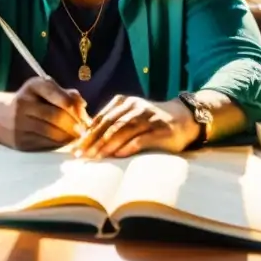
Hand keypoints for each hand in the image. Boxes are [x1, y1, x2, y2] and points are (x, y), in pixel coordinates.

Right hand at [2, 76, 91, 151]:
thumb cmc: (30, 100)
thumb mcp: (44, 90)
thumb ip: (66, 94)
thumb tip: (83, 106)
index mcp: (33, 86)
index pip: (57, 95)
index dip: (74, 106)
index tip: (83, 115)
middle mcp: (23, 103)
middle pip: (57, 117)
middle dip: (74, 125)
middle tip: (83, 130)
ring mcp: (20, 124)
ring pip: (52, 133)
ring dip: (69, 137)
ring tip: (76, 136)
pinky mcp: (20, 141)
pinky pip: (46, 144)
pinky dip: (59, 144)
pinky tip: (64, 141)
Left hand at [68, 95, 198, 158]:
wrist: (184, 118)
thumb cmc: (151, 121)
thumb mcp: (131, 116)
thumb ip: (113, 123)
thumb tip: (86, 139)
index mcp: (125, 101)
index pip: (101, 118)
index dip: (87, 133)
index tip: (75, 148)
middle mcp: (135, 107)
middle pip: (109, 124)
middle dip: (93, 141)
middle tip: (80, 155)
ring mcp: (149, 117)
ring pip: (123, 130)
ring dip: (107, 145)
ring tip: (95, 158)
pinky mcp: (161, 129)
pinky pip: (142, 138)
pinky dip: (128, 147)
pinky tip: (118, 156)